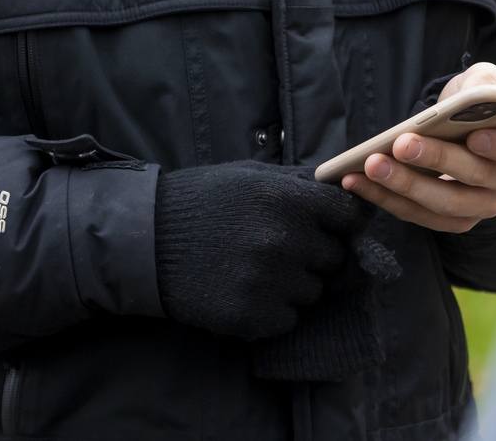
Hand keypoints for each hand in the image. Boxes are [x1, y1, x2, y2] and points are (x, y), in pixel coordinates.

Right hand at [156, 161, 368, 339]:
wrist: (146, 240)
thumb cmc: (201, 200)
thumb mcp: (250, 175)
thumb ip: (298, 183)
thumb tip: (343, 187)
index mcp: (287, 199)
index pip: (350, 217)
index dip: (343, 222)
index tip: (330, 226)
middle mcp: (285, 241)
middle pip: (335, 258)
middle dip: (316, 254)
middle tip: (283, 249)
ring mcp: (269, 282)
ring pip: (313, 292)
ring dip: (295, 284)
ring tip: (258, 269)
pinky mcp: (251, 317)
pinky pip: (287, 319)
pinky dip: (272, 309)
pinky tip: (245, 290)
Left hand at [341, 62, 495, 232]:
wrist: (459, 126)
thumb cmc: (475, 101)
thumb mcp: (483, 81)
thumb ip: (486, 83)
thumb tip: (475, 96)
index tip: (475, 136)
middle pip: (480, 179)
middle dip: (438, 160)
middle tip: (401, 144)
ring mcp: (483, 206)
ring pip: (446, 205)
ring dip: (405, 186)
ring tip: (370, 164)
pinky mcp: (452, 220)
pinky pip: (419, 216)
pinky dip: (386, 199)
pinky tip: (355, 180)